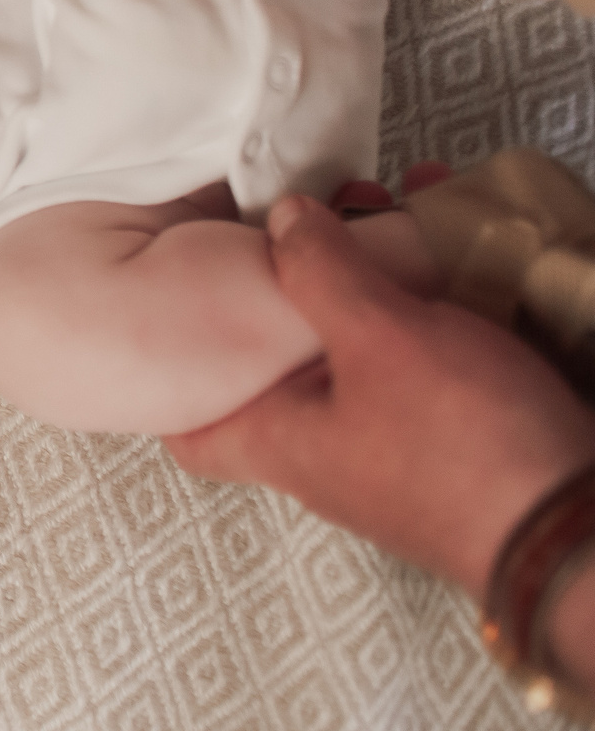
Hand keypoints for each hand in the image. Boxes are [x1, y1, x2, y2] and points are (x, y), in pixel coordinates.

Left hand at [164, 193, 594, 600]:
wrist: (583, 528)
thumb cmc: (467, 447)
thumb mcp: (380, 338)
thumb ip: (319, 271)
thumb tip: (281, 217)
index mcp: (279, 438)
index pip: (190, 430)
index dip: (176, 376)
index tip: (178, 305)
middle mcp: (328, 446)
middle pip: (284, 357)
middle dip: (300, 280)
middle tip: (319, 213)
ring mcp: (397, 442)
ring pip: (365, 344)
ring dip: (376, 274)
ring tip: (394, 202)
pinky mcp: (461, 432)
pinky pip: (431, 352)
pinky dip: (437, 297)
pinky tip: (459, 241)